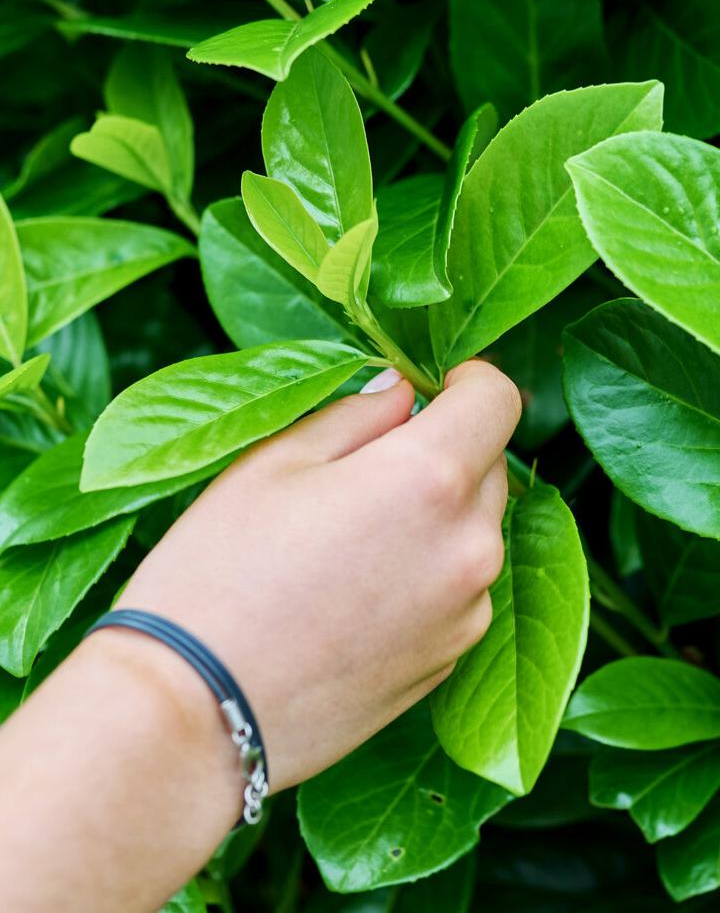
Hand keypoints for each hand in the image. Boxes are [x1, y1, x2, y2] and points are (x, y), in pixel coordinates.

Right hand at [117, 359, 521, 791]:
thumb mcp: (272, 462)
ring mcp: (467, 612)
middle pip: (488, 466)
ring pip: (475, 531)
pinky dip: (429, 573)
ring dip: (436, 516)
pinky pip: (460, 590)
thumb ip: (355, 413)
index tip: (433, 386)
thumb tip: (402, 390)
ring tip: (351, 542)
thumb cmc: (218, 572)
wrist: (197, 713)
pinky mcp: (451, 662)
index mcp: (428, 478)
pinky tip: (357, 595)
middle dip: (443, 450)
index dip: (468, 380)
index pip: (497, 399)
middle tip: (366, 468)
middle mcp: (470, 546)